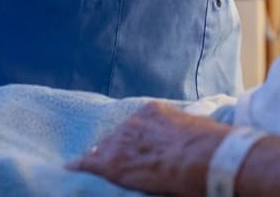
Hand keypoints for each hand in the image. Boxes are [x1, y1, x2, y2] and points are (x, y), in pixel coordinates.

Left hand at [67, 100, 225, 192]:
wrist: (208, 158)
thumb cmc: (209, 145)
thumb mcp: (194, 128)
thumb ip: (179, 131)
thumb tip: (182, 142)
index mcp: (154, 110)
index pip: (132, 124)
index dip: (131, 137)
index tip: (131, 144)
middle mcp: (135, 121)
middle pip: (116, 135)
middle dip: (115, 147)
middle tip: (116, 159)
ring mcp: (124, 141)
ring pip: (104, 148)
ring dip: (99, 157)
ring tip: (87, 165)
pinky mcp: (116, 163)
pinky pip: (91, 162)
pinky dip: (80, 165)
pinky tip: (70, 168)